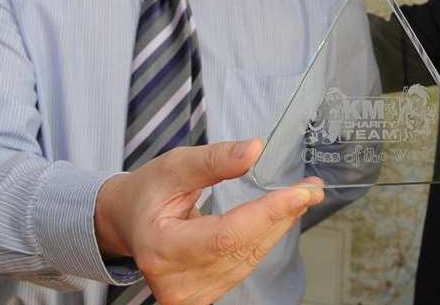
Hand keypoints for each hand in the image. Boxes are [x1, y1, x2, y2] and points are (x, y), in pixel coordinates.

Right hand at [95, 138, 323, 304]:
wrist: (128, 221)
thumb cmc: (148, 193)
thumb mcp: (175, 166)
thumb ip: (214, 160)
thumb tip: (254, 150)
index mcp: (162, 249)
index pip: (227, 235)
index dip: (268, 213)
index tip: (301, 193)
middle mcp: (177, 281)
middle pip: (244, 247)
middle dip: (282, 215)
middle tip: (311, 188)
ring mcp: (192, 295)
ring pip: (251, 257)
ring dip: (279, 225)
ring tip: (299, 197)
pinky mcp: (205, 295)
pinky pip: (246, 263)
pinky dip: (265, 237)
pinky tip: (279, 216)